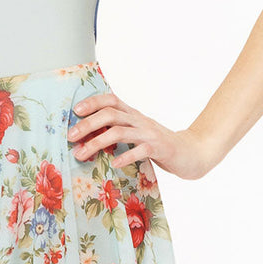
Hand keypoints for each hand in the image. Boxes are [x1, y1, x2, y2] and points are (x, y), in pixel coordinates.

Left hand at [67, 91, 215, 180]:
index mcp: (133, 115)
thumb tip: (87, 136)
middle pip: (110, 115)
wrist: (191, 153)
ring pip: (120, 132)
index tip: (75, 110)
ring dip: (97, 142)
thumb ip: (117, 132)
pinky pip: (140, 150)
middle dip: (88, 124)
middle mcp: (139, 120)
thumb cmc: (158, 145)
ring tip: (81, 154)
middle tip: (71, 136)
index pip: (111, 100)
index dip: (93, 102)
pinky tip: (114, 163)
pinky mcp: (159, 148)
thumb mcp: (136, 134)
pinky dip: (125, 155)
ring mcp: (150, 134)